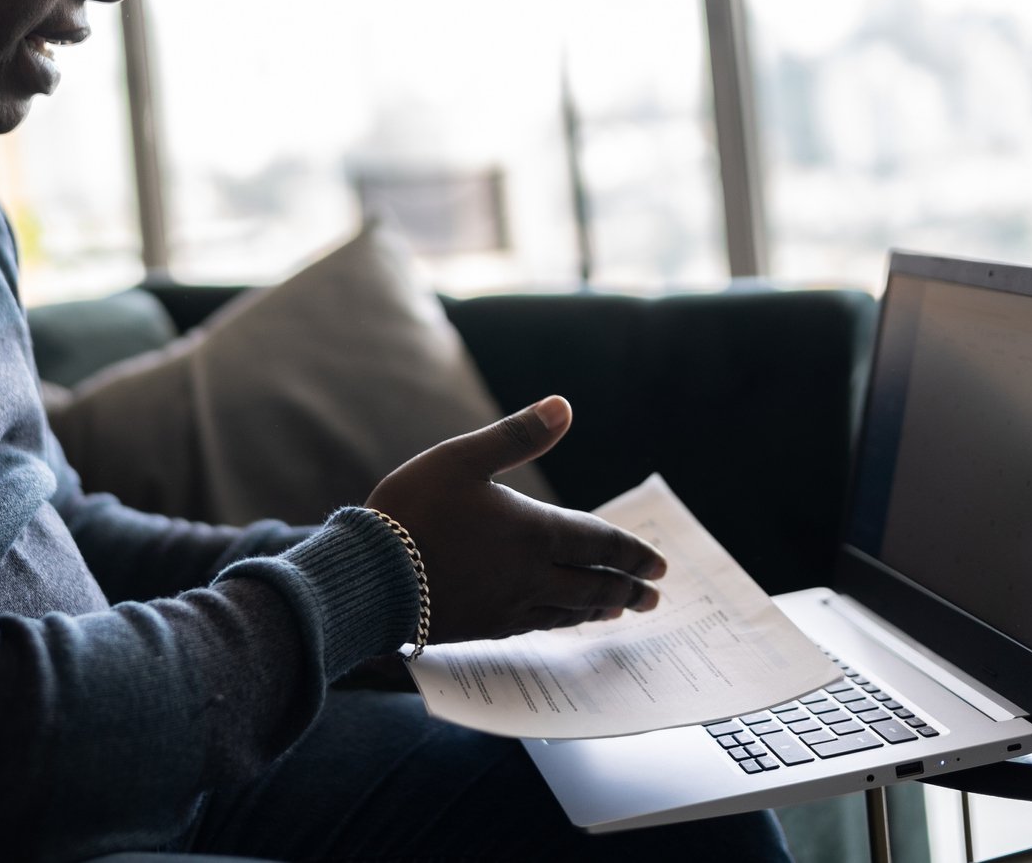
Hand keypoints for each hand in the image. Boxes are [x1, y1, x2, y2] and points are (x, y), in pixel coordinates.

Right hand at [366, 396, 668, 642]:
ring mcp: (509, 606)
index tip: (661, 565)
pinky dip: (564, 622)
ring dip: (601, 608)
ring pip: (570, 610)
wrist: (370, 575)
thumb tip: (564, 405)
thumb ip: (518, 435)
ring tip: (619, 609)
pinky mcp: (484, 626)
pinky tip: (561, 621)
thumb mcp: (464, 458)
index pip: (600, 543)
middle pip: (595, 584)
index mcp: (534, 531)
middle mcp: (532, 575)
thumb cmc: (414, 508)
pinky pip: (539, 626)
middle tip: (655, 596)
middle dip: (629, 588)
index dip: (633, 553)